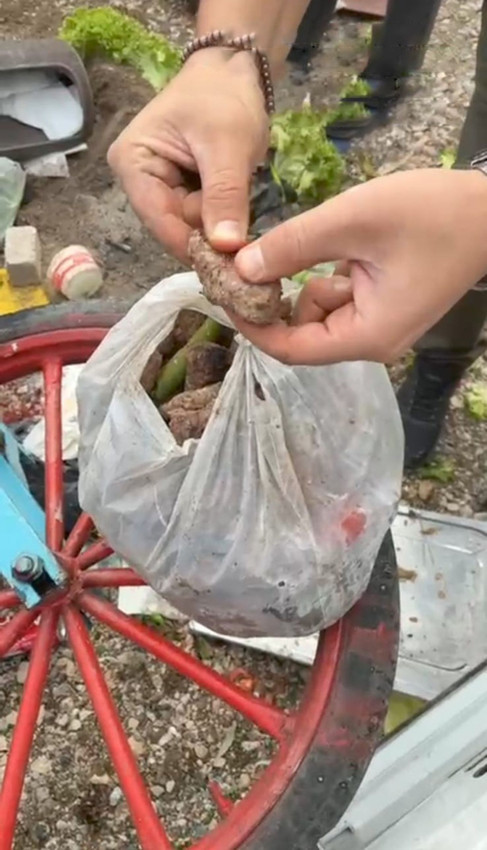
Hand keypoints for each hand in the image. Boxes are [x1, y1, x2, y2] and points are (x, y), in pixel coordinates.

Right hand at [108, 49, 267, 260]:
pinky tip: (238, 213)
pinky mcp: (180, 193)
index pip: (159, 221)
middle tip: (244, 237)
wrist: (235, 72)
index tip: (228, 267)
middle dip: (209, 234)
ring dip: (219, 227)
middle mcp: (138, 181)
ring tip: (243, 211)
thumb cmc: (224, 98)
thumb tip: (226, 247)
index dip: (193, 246)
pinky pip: (201, 220)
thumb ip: (225, 196)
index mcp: (133, 164)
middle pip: (174, 228)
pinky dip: (222, 221)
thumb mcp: (227, 145)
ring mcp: (159, 188)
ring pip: (191, 229)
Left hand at [233, 169, 486, 363]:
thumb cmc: (431, 213)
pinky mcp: (384, 308)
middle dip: (270, 300)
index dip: (251, 323)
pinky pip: (337, 300)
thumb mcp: (352, 221)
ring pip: (316, 314)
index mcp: (366, 336)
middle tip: (242, 261)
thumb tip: (240, 267)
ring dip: (297, 283)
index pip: (290, 349)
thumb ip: (292, 246)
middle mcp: (371, 343)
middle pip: (301, 335)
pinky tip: (333, 246)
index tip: (221, 291)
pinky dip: (322, 276)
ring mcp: (379, 327)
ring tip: (296, 243)